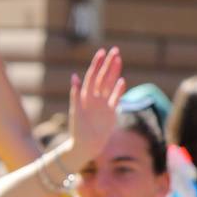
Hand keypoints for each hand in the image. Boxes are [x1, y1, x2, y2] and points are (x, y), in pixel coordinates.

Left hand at [64, 47, 124, 169]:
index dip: (97, 64)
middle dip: (108, 64)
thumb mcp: (76, 111)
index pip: (92, 76)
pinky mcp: (110, 113)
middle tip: (115, 50)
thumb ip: (76, 93)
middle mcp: (94, 98)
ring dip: (114, 72)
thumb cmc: (77, 130)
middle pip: (103, 77)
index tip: (101, 52)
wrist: (85, 146)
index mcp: (85, 96)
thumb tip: (74, 76)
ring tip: (118, 59)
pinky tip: (122, 80)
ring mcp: (103, 104)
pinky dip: (119, 90)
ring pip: (110, 85)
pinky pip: (115, 98)